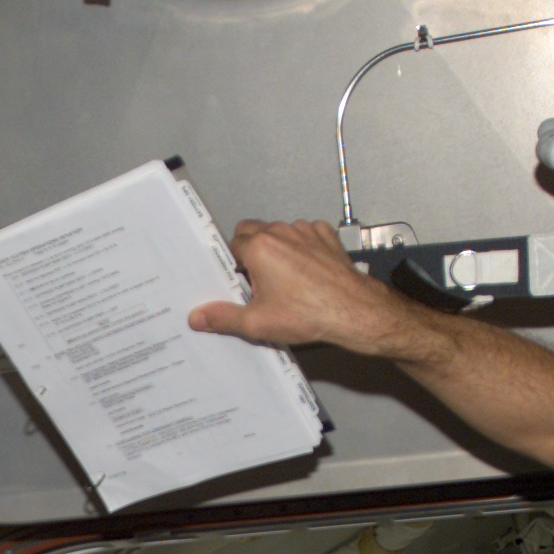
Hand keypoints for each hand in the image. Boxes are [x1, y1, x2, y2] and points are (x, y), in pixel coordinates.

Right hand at [189, 219, 422, 362]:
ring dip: (276, 249)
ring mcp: (305, 231)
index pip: (231, 243)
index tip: (237, 278)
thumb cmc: (311, 313)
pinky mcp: (324, 236)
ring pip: (278, 232)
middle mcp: (281, 232)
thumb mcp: (258, 323)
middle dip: (250, 252)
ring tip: (283, 280)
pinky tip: (304, 272)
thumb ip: (223, 317)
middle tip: (257, 281)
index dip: (232, 263)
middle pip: (253, 232)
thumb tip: (200, 316)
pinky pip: (304, 235)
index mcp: (259, 247)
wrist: (354, 311)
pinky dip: (300, 248)